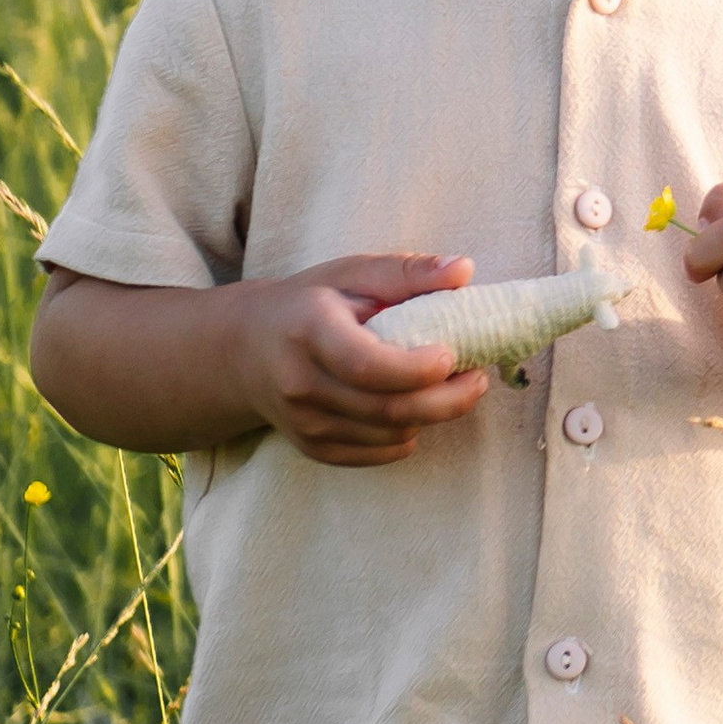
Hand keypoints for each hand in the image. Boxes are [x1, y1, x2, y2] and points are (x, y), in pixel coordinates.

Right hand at [229, 254, 491, 467]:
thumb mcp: (352, 272)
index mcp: (309, 331)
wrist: (244, 350)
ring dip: (433, 416)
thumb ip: (408, 271)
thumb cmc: (309, 303)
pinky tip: (416, 406)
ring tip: (452, 386)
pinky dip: (409, 434)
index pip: (366, 365)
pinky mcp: (313, 448)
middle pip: (387, 410)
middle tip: (478, 377)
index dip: (417, 368)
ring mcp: (303, 423)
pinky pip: (379, 453)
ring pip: (389, 435)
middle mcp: (301, 384)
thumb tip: (464, 270)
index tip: (452, 354)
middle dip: (447, 399)